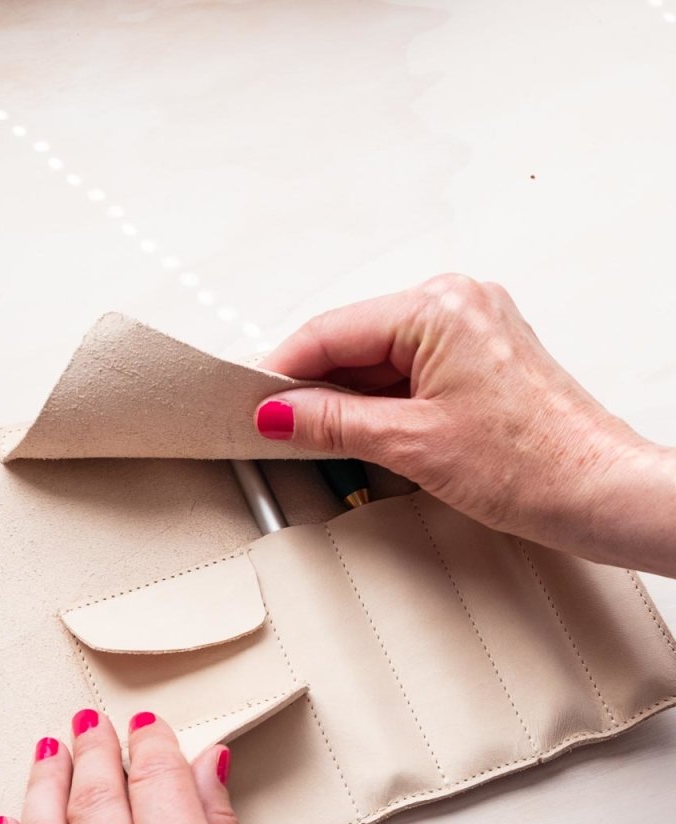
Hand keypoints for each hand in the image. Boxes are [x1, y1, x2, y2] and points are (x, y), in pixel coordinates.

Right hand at [258, 275, 675, 575]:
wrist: (598, 492)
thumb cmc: (534, 464)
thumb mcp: (410, 444)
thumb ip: (333, 422)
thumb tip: (281, 412)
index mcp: (439, 307)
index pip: (332, 330)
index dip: (284, 370)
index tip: (253, 402)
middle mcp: (459, 304)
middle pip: (355, 340)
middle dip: (317, 386)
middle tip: (279, 428)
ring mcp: (473, 328)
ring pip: (382, 357)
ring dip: (349, 398)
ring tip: (322, 440)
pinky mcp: (482, 357)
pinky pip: (412, 369)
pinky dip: (383, 400)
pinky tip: (364, 432)